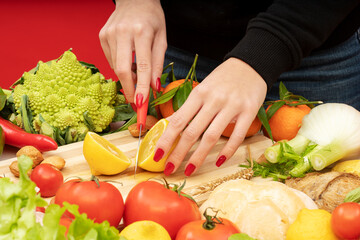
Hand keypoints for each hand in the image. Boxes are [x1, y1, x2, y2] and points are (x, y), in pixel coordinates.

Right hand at [99, 0, 165, 103]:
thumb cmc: (152, 18)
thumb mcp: (162, 38)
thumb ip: (158, 63)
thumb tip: (154, 86)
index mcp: (141, 32)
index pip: (142, 66)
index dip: (142, 88)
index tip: (142, 104)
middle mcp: (123, 32)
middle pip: (123, 70)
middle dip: (129, 90)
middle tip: (136, 102)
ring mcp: (109, 34)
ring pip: (116, 66)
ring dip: (128, 77)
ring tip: (138, 75)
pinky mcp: (102, 36)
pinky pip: (111, 60)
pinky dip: (120, 67)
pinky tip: (129, 61)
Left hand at [154, 58, 266, 175]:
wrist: (251, 64)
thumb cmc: (223, 79)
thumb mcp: (202, 88)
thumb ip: (188, 108)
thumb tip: (169, 125)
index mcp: (198, 94)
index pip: (178, 121)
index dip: (166, 140)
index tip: (157, 156)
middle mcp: (213, 100)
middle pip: (192, 132)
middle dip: (178, 154)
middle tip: (170, 169)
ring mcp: (232, 107)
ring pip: (211, 136)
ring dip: (198, 157)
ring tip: (190, 170)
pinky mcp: (249, 112)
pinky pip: (236, 136)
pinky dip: (227, 151)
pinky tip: (217, 161)